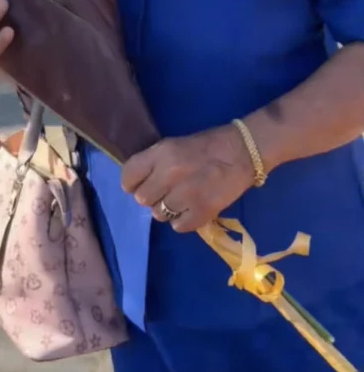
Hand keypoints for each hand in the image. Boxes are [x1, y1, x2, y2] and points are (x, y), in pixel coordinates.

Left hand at [121, 127, 253, 232]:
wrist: (244, 151)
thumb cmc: (208, 145)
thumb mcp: (174, 145)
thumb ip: (155, 163)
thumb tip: (139, 183)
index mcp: (162, 153)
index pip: (128, 176)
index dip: (132, 183)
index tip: (139, 184)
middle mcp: (170, 173)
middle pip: (142, 199)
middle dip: (152, 196)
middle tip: (166, 191)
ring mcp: (186, 195)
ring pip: (159, 215)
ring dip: (168, 210)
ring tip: (183, 199)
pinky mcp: (202, 212)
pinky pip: (178, 226)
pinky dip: (184, 220)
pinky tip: (193, 208)